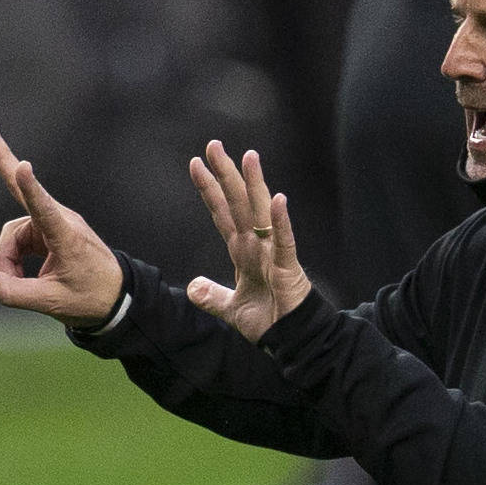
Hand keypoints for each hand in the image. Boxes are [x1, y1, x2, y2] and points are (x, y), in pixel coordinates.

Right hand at [0, 124, 123, 326]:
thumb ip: (14, 293)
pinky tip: (20, 275)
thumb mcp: (51, 303)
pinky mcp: (48, 229)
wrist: (115, 297)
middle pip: (22, 194)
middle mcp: (60, 221)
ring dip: (6, 259)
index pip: (44, 209)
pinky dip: (12, 259)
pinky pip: (18, 239)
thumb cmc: (89, 299)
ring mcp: (54, 222)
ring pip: (12, 234)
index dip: (31, 188)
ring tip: (16, 283)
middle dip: (3, 162)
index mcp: (66, 236)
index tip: (25, 165)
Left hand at [187, 140, 310, 342]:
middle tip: (212, 145)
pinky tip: (277, 199)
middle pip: (238, 203)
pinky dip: (281, 222)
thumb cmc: (270, 320)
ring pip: (261, 213)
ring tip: (249, 156)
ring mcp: (273, 253)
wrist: (293, 339)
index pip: (222, 213)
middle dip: (225, 174)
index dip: (209, 189)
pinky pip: (284, 241)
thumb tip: (192, 288)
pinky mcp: (287, 268)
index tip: (195, 164)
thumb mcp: (232, 308)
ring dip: (254, 184)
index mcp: (243, 251)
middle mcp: (257, 245)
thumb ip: (213, 296)